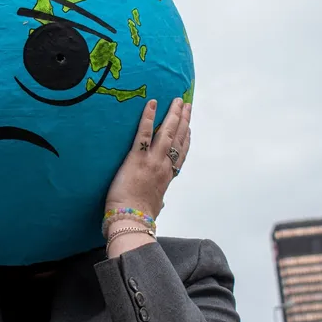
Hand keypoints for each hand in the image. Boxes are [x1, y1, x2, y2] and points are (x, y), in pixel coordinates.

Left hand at [105, 97, 191, 218]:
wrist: (131, 220)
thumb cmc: (140, 216)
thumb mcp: (155, 207)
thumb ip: (158, 201)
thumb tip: (160, 203)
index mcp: (167, 177)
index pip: (181, 154)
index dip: (186, 139)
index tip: (189, 128)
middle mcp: (163, 166)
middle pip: (178, 139)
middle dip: (183, 120)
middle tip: (186, 105)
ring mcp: (151, 161)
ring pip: (166, 133)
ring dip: (173, 115)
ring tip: (177, 100)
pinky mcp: (136, 158)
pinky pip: (143, 134)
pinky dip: (148, 117)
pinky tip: (152, 104)